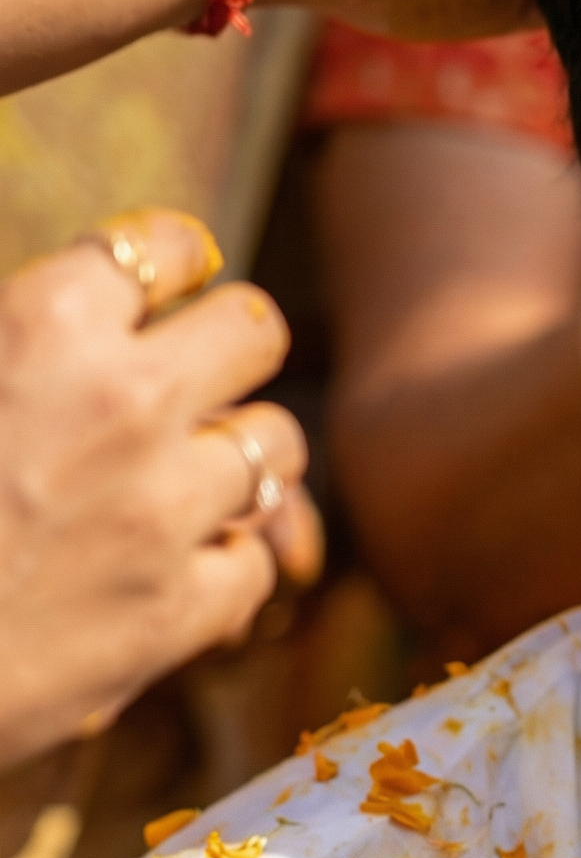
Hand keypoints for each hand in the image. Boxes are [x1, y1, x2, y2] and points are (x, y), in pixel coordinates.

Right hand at [0, 210, 320, 768]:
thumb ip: (1, 337)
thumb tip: (51, 313)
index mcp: (42, 327)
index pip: (164, 246)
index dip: (168, 264)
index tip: (162, 286)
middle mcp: (126, 405)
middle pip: (256, 329)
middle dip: (228, 348)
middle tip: (197, 377)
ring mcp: (162, 510)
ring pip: (277, 444)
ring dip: (238, 457)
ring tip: (188, 477)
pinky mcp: (177, 611)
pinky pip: (254, 565)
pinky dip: (219, 569)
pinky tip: (170, 571)